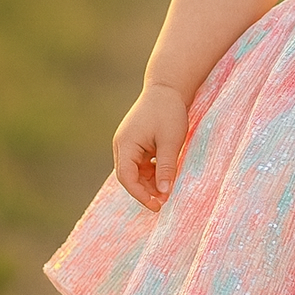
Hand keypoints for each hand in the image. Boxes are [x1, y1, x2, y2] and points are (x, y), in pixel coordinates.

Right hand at [113, 84, 188, 210]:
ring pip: (136, 171)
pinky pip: (142, 163)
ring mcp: (129, 143)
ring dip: (149, 182)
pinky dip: (152, 172)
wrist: (168, 88)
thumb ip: (166, 168)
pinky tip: (167, 176)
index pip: (126, 178)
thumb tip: (164, 193)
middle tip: (164, 202)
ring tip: (168, 191)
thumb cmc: (169, 112)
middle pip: (129, 177)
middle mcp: (123, 145)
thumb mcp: (171, 142)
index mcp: (126, 145)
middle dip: (145, 191)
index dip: (140, 195)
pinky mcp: (137, 142)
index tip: (157, 206)